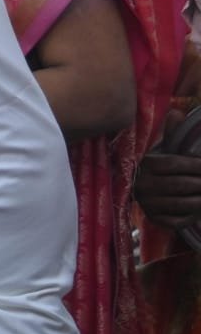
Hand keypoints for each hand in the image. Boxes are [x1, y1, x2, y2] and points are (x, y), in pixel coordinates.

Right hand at [135, 108, 200, 231]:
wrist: (139, 188)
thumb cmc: (158, 166)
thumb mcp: (162, 149)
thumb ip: (172, 134)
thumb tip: (178, 113)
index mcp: (144, 165)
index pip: (172, 164)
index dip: (194, 165)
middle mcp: (142, 186)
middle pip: (179, 184)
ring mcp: (147, 204)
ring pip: (180, 203)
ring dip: (200, 201)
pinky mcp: (154, 219)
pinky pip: (177, 220)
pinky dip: (192, 216)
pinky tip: (199, 211)